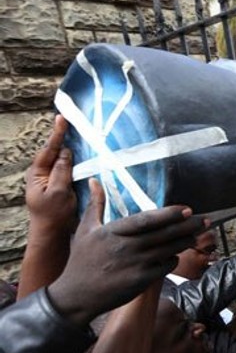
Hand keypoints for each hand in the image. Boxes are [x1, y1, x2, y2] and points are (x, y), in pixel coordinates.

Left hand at [25, 115, 77, 237]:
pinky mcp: (61, 186)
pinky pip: (68, 168)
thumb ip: (61, 170)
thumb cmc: (53, 215)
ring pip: (62, 160)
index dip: (57, 134)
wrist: (53, 235)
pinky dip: (75, 160)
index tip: (62, 118)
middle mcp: (43, 175)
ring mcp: (52, 180)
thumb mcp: (57, 192)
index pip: (48, 150)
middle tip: (69, 120)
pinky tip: (81, 155)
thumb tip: (66, 152)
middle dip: (61, 136)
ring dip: (69, 147)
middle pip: (54, 151)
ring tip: (76, 133)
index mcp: (37, 174)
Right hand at [47, 178, 208, 326]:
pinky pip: (165, 266)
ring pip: (169, 250)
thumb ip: (96, 204)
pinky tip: (176, 254)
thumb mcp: (86, 229)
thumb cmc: (81, 260)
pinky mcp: (141, 281)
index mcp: (114, 231)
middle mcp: (127, 247)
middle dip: (188, 226)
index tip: (187, 209)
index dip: (170, 214)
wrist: (75, 297)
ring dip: (185, 241)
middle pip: (165, 234)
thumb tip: (95, 180)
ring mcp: (135, 265)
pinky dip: (173, 259)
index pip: (148, 220)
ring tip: (197, 234)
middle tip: (205, 220)